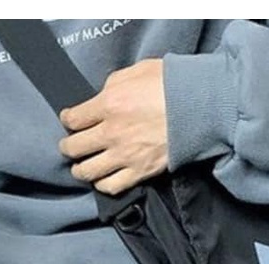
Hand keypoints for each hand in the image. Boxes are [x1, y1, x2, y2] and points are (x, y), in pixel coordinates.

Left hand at [57, 58, 168, 195]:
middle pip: (74, 147)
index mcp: (109, 104)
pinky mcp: (139, 172)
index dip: (67, 119)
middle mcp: (112, 132)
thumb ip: (114, 84)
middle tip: (69, 146)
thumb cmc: (173, 84)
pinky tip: (101, 180)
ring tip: (80, 168)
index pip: (74, 118)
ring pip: (87, 171)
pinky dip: (102, 185)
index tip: (68, 120)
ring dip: (80, 170)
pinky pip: (110, 186)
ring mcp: (124, 155)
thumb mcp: (139, 71)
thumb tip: (103, 95)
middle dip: (67, 146)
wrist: (201, 107)